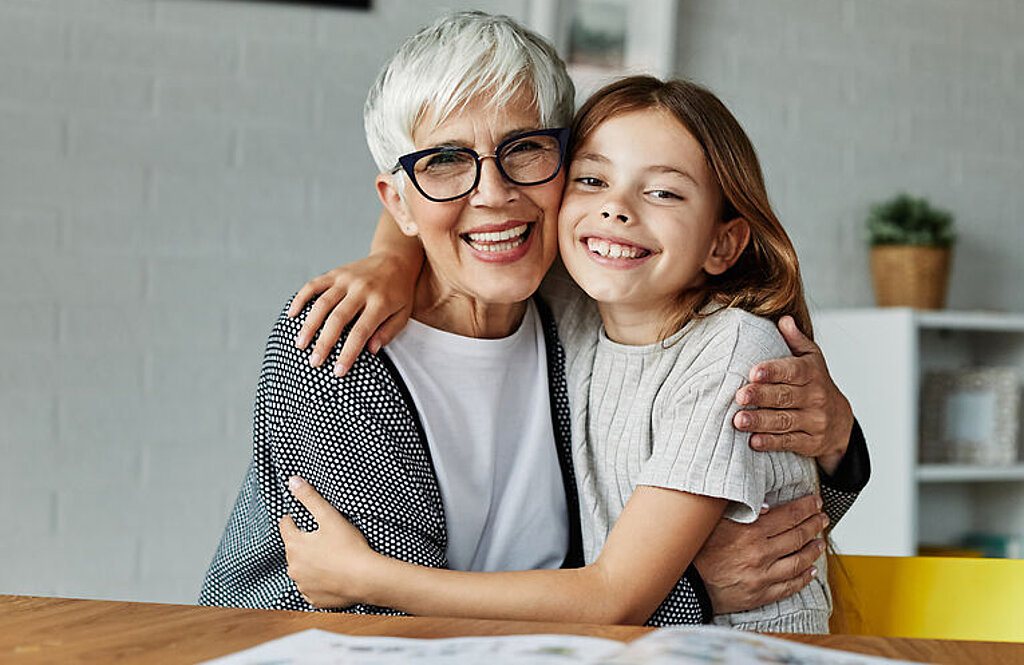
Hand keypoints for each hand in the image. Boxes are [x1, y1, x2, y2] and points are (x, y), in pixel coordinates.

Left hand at [278, 476, 377, 608]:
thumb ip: (309, 497)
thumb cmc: (349, 546)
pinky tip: (331, 575)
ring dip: (310, 563)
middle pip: (293, 549)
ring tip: (329, 557)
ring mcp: (303, 585)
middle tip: (323, 538)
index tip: (301, 519)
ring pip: (301, 569)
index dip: (293, 520)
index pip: (285, 526)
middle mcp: (294, 567)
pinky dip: (318, 581)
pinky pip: (311, 587)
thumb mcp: (329, 516)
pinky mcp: (314, 598)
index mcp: (295, 545)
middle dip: (304, 543)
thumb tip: (292, 481)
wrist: (366, 578)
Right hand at [287, 253, 417, 375]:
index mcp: (380, 302)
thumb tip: (371, 351)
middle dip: (324, 343)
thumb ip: (388, 332)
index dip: (348, 353)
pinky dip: (301, 299)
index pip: (361, 332)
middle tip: (314, 362)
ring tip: (300, 344)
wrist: (396, 258)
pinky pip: (314, 285)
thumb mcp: (404, 313)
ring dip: (309, 325)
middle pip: (338, 319)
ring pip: (322, 303)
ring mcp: (346, 279)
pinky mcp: (336, 273)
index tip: (338, 371)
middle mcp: (361, 290)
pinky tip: (292, 314)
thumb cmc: (400, 292)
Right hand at [693, 494, 828, 613]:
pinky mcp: (761, 595)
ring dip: (813, 550)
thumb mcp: (715, 522)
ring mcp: (763, 577)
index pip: (788, 516)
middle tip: (822, 518)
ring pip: (798, 562)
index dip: (806, 507)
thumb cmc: (698, 550)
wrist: (687, 584)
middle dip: (814, 525)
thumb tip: (767, 506)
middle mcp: (761, 554)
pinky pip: (790, 586)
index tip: (815, 502)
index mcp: (750, 533)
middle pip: (798, 537)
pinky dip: (804, 578)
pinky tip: (811, 571)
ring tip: (820, 542)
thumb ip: (740, 510)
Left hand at [733, 315, 853, 474]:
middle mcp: (815, 397)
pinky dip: (770, 442)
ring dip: (760, 421)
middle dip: (761, 397)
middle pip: (785, 397)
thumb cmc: (816, 384)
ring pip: (784, 421)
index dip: (773, 372)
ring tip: (739, 420)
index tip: (754, 372)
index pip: (793, 371)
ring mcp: (814, 421)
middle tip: (740, 396)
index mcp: (812, 373)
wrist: (841, 421)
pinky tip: (753, 441)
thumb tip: (783, 319)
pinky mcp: (810, 442)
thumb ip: (796, 340)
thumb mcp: (812, 359)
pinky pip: (789, 442)